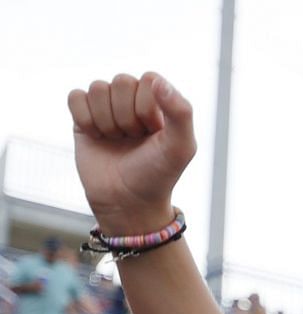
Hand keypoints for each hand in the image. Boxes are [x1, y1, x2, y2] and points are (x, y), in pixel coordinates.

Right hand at [68, 72, 195, 233]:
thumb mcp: (181, 147)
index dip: (148, 107)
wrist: (127, 202)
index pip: (149, 79)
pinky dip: (85, 119)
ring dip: (107, 120)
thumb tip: (155, 80)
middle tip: (133, 139)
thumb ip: (181, 112)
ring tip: (117, 140)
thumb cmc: (158, 175)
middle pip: (121, 81)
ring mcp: (107, 108)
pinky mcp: (83, 117)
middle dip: (127, 115)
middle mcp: (133, 101)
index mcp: (159, 102)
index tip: (153, 132)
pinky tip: (96, 137)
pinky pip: (76, 96)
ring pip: (98, 88)